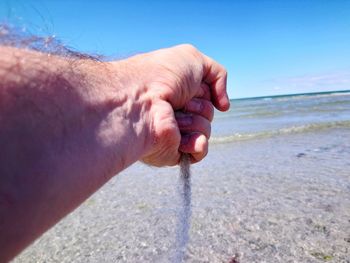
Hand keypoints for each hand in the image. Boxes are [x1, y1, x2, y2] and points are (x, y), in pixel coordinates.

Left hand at [113, 44, 229, 165]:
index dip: (203, 89)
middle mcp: (175, 112)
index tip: (187, 84)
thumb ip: (217, 74)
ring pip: (206, 131)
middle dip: (200, 105)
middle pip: (209, 113)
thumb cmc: (162, 74)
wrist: (141, 98)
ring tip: (173, 115)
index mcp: (177, 93)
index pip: (207, 95)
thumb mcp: (194, 59)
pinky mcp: (173, 151)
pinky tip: (185, 138)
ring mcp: (174, 132)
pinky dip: (198, 144)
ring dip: (195, 120)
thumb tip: (224, 106)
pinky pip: (200, 151)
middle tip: (180, 101)